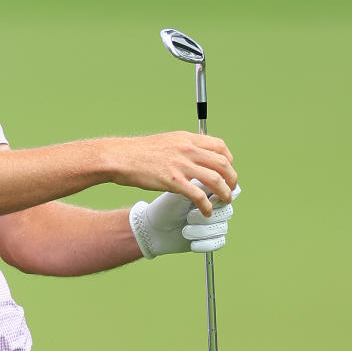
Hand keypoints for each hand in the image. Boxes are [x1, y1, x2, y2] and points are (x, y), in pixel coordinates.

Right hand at [105, 132, 236, 215]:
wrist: (119, 157)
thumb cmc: (139, 152)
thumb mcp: (166, 142)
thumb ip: (183, 147)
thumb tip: (196, 157)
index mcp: (186, 138)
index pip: (220, 146)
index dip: (229, 160)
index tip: (227, 171)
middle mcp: (187, 149)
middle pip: (223, 163)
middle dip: (232, 179)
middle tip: (230, 189)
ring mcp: (181, 164)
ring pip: (216, 179)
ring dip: (225, 193)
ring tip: (224, 201)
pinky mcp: (173, 180)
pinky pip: (198, 195)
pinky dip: (206, 205)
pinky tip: (206, 212)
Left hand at [130, 183, 241, 259]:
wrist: (153, 228)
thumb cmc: (166, 206)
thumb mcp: (182, 192)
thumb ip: (201, 183)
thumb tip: (219, 177)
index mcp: (211, 192)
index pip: (231, 191)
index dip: (222, 196)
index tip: (207, 198)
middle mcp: (216, 208)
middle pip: (227, 210)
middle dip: (207, 215)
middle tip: (189, 215)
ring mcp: (214, 224)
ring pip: (221, 227)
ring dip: (200, 230)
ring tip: (184, 228)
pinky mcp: (211, 240)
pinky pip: (217, 242)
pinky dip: (202, 243)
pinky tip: (190, 240)